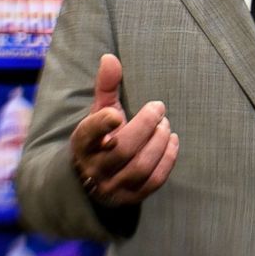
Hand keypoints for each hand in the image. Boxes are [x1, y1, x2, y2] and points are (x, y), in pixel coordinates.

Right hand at [69, 54, 178, 206]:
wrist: (95, 178)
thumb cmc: (101, 137)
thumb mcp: (99, 111)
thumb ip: (106, 86)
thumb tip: (110, 57)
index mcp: (82, 144)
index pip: (88, 136)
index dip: (102, 126)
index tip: (117, 114)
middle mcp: (94, 168)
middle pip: (123, 150)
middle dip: (146, 126)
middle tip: (159, 109)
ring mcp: (112, 187)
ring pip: (140, 167)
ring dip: (158, 142)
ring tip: (166, 125)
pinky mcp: (130, 198)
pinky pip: (153, 181)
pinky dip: (167, 159)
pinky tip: (172, 141)